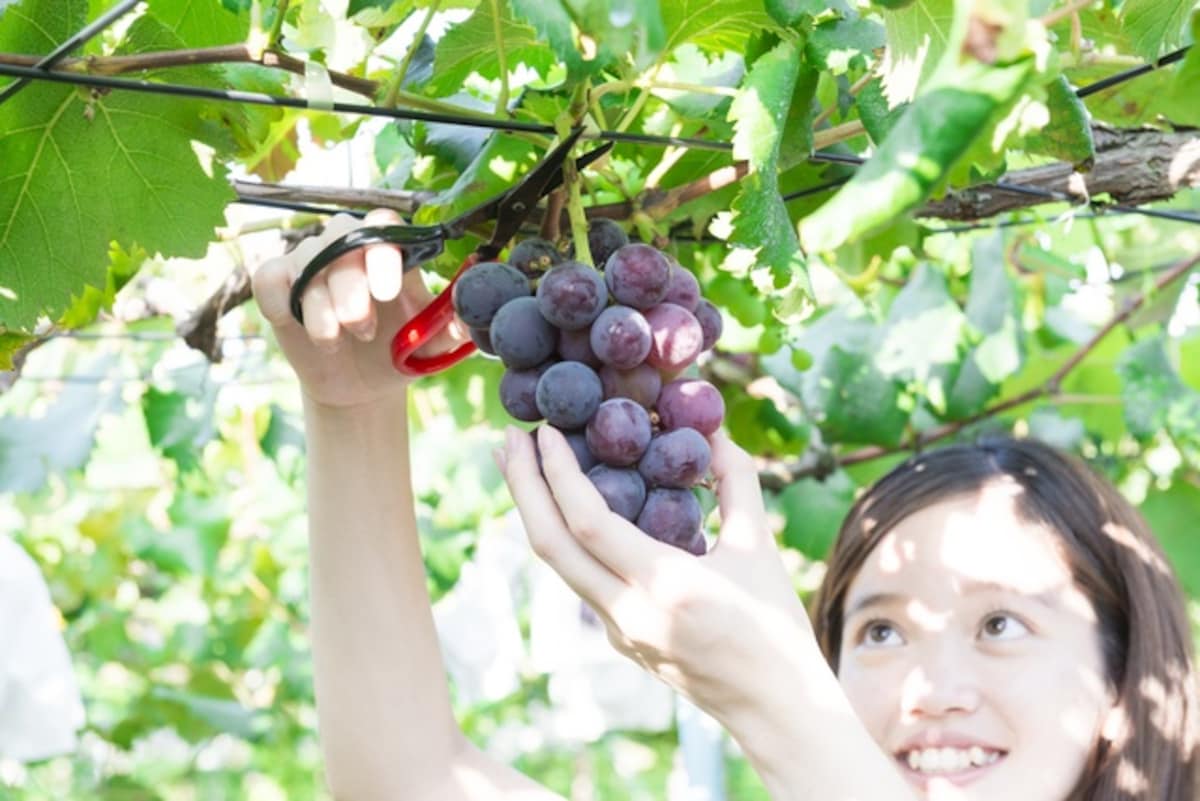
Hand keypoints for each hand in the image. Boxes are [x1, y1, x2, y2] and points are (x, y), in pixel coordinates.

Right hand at [252, 209, 468, 408]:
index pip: (384, 223)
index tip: (388, 290)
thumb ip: (452, 329)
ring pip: (306, 261)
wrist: (361, 386)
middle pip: (341, 239)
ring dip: (321, 305)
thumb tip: (474, 317)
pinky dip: (280, 300)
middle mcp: (348, 249)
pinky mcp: (279, 284)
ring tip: (337, 340)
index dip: (382, 251)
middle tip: (362, 327)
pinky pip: (269, 276)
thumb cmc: (399, 353)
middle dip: (350, 286)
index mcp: (389, 253)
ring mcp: (310, 263)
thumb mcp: (431, 346)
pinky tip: (298, 326)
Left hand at [496, 424, 816, 725]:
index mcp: (665, 585)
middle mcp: (628, 612)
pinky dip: (567, 539)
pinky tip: (569, 510)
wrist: (775, 709)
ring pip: (559, 566)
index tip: (544, 432)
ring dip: (535, 512)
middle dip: (523, 487)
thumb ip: (738, 483)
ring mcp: (618, 632)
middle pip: (550, 545)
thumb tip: (714, 430)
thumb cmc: (777, 628)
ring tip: (523, 466)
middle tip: (509, 438)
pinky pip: (583, 581)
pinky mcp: (620, 641)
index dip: (558, 473)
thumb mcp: (760, 548)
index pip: (588, 523)